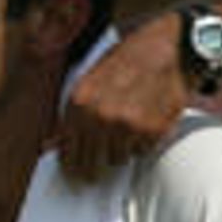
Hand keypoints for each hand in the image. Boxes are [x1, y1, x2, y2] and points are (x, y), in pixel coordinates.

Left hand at [55, 15, 190, 183]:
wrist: (169, 47)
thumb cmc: (128, 60)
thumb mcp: (91, 78)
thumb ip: (73, 113)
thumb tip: (53, 144)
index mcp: (79, 101)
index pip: (67, 151)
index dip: (70, 166)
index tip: (73, 174)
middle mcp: (100, 116)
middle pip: (90, 164)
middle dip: (93, 168)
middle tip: (96, 173)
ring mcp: (127, 125)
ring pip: (117, 160)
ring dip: (120, 150)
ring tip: (127, 128)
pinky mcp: (151, 131)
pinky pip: (141, 152)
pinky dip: (142, 143)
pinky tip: (145, 122)